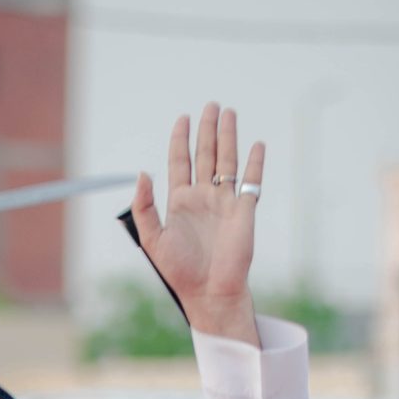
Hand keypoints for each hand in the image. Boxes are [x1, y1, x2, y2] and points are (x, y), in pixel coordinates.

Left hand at [129, 105, 261, 343]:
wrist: (209, 292)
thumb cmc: (179, 271)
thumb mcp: (153, 238)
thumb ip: (144, 207)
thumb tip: (142, 174)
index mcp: (180, 201)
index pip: (180, 161)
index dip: (180, 139)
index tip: (182, 119)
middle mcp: (203, 197)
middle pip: (205, 154)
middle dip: (207, 130)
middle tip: (211, 106)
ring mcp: (224, 202)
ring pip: (227, 161)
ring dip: (228, 137)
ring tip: (229, 113)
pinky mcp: (244, 211)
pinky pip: (250, 182)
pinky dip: (255, 163)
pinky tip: (256, 145)